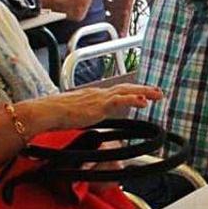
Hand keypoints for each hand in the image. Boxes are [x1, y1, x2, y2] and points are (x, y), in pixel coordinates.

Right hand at [18, 84, 162, 132]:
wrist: (48, 112)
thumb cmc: (56, 115)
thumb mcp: (74, 115)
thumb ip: (82, 116)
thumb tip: (82, 120)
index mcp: (94, 95)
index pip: (117, 91)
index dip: (131, 91)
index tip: (143, 93)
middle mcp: (99, 93)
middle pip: (126, 88)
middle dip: (143, 89)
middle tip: (158, 91)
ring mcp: (100, 98)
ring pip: (126, 92)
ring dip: (144, 92)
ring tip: (157, 94)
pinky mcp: (99, 105)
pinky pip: (120, 100)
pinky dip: (133, 99)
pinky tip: (144, 101)